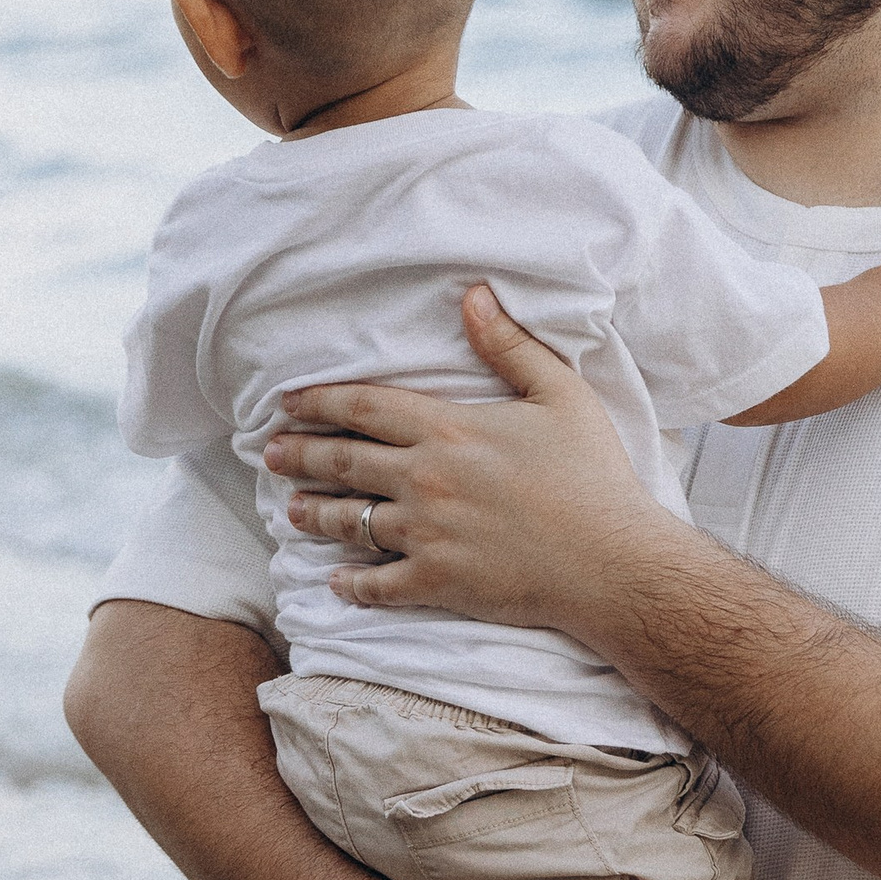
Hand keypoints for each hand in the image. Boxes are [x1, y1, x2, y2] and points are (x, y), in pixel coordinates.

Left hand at [270, 285, 672, 637]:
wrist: (612, 562)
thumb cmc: (594, 477)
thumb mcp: (560, 395)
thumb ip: (510, 346)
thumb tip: (472, 296)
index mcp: (449, 430)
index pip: (365, 407)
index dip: (320, 401)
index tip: (288, 402)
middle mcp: (425, 479)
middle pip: (343, 462)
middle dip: (299, 455)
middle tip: (268, 453)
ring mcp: (426, 534)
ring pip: (349, 521)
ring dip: (313, 514)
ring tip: (291, 510)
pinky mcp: (436, 582)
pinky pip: (377, 584)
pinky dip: (352, 583)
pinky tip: (336, 582)